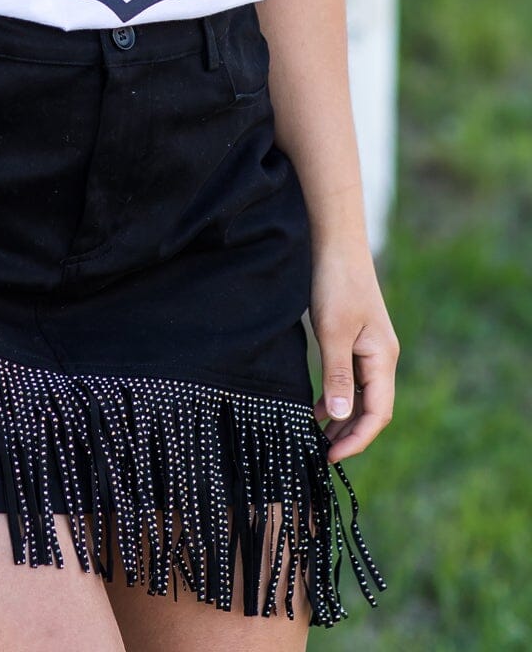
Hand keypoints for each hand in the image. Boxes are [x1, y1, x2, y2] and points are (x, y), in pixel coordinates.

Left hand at [309, 243, 399, 457]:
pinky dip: (338, 397)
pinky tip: (318, 408)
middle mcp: (382, 358)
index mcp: (383, 358)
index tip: (331, 456)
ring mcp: (370, 350)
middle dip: (351, 434)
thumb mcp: (333, 332)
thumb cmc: (336, 285)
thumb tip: (342, 416)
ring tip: (318, 438)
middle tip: (321, 455)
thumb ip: (338, 375)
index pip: (378, 413)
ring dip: (344, 418)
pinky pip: (352, 380)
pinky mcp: (357, 341)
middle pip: (372, 409)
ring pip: (362, 396)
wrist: (336, 245)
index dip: (357, 439)